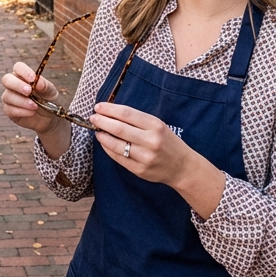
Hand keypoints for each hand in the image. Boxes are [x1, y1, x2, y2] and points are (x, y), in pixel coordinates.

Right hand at [1, 62, 70, 157]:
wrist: (52, 119)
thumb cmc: (51, 101)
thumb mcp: (51, 92)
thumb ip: (45, 86)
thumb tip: (37, 82)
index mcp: (24, 76)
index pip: (17, 67)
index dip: (23, 71)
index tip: (33, 78)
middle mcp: (14, 86)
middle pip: (6, 80)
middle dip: (17, 85)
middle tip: (29, 91)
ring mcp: (9, 98)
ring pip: (7, 96)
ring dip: (21, 101)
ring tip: (35, 106)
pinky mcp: (9, 111)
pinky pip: (9, 109)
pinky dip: (20, 111)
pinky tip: (31, 112)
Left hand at [90, 103, 224, 218]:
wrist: (182, 167)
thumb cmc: (168, 142)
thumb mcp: (158, 125)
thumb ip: (137, 120)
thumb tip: (111, 113)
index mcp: (155, 125)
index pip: (127, 114)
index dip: (109, 109)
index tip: (98, 107)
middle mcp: (150, 141)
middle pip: (119, 129)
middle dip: (102, 121)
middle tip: (93, 117)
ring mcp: (144, 157)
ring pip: (116, 145)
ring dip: (102, 136)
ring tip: (97, 130)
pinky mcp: (139, 170)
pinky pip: (118, 158)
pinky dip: (108, 148)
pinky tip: (104, 142)